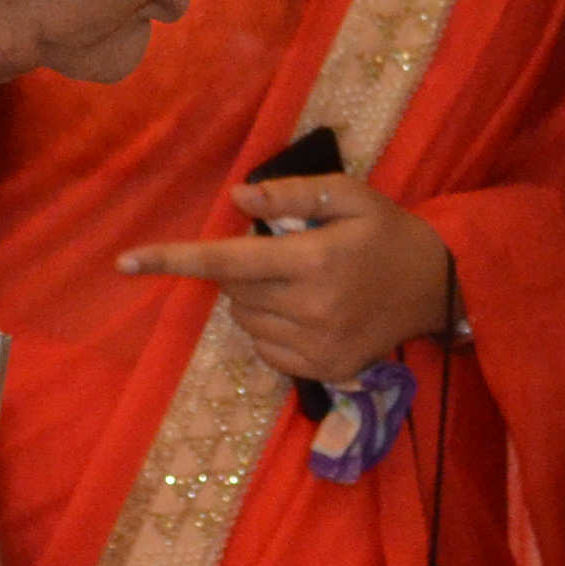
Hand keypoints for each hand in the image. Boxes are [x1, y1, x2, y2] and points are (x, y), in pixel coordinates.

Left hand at [121, 175, 453, 386]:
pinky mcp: (324, 370)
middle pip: (234, 291)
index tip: (125, 261)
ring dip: (256, 299)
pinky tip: (307, 312)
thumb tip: (236, 200)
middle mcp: (312, 309)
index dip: (173, 260)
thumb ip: (292, 195)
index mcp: (314, 261)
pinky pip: (265, 349)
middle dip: (243, 270)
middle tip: (287, 255)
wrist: (439, 287)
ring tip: (301, 283)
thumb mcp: (350, 196)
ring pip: (246, 321)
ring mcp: (318, 347)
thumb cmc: (389, 233)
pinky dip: (270, 328)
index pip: (227, 262)